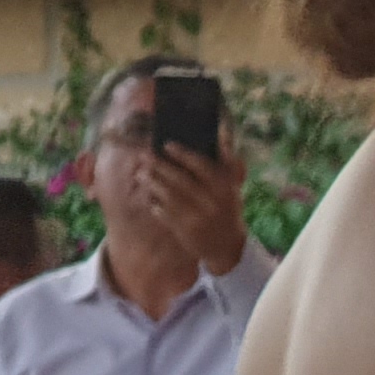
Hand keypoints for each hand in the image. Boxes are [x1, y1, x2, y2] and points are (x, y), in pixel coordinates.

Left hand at [133, 140, 251, 276]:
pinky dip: (154, 203)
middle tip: (144, 156)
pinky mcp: (184, 231)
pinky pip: (163, 212)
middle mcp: (212, 202)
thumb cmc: (226, 206)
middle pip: (179, 179)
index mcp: (225, 187)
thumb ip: (227, 159)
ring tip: (142, 174)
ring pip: (168, 195)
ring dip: (152, 183)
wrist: (227, 246)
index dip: (183, 153)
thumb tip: (222, 129)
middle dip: (159, 166)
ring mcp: (197, 217)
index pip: (201, 165)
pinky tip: (150, 196)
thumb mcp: (232, 185)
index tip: (166, 144)